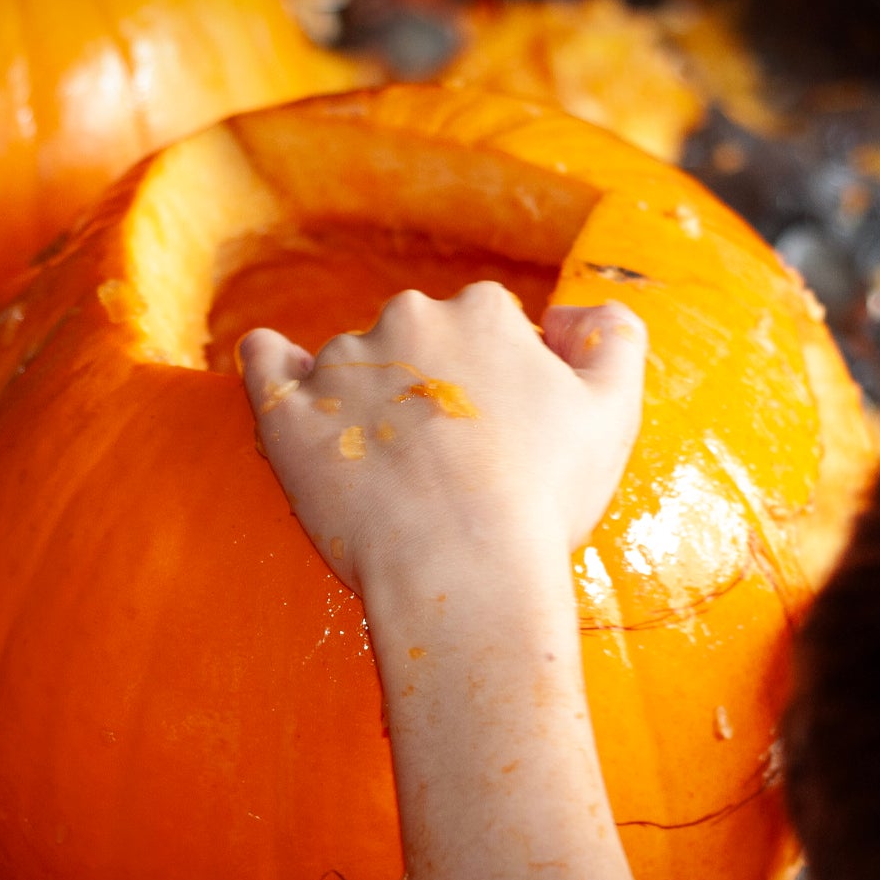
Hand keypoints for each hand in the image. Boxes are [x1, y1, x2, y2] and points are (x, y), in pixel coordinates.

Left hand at [239, 282, 647, 592]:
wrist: (462, 567)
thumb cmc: (542, 499)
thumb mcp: (614, 412)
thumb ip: (614, 340)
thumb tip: (569, 314)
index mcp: (483, 312)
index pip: (483, 326)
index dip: (491, 379)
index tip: (494, 431)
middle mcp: (408, 318)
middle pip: (414, 339)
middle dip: (424, 384)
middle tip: (442, 461)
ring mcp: (341, 363)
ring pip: (348, 364)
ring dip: (361, 399)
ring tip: (384, 474)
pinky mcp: (287, 411)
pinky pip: (265, 363)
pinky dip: (271, 365)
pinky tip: (277, 374)